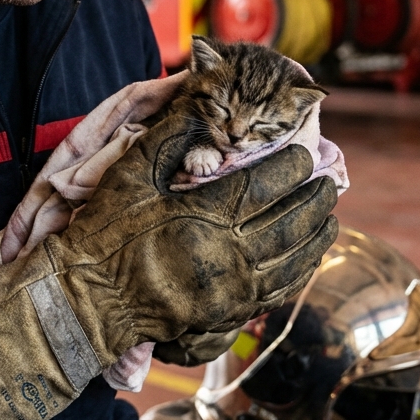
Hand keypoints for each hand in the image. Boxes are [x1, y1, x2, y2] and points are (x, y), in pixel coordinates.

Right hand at [49, 114, 338, 364]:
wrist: (89, 300)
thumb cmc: (107, 232)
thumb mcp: (132, 173)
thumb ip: (173, 136)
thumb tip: (206, 107)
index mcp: (205, 215)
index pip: (266, 184)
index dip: (292, 167)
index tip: (304, 154)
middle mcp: (228, 254)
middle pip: (290, 221)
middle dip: (315, 199)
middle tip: (328, 182)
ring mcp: (232, 289)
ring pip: (293, 257)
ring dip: (317, 233)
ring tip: (329, 214)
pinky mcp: (230, 312)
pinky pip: (280, 289)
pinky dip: (302, 268)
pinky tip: (309, 254)